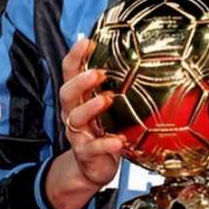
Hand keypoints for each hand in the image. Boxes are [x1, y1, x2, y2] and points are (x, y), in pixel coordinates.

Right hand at [46, 37, 124, 208]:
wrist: (93, 167)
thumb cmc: (104, 129)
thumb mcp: (110, 107)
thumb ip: (118, 86)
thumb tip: (141, 58)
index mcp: (79, 99)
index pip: (70, 73)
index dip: (75, 56)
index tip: (86, 40)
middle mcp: (74, 113)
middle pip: (66, 93)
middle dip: (80, 82)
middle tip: (98, 73)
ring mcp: (78, 134)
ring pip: (75, 118)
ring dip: (90, 107)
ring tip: (106, 99)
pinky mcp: (86, 153)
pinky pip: (93, 148)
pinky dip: (106, 143)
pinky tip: (119, 140)